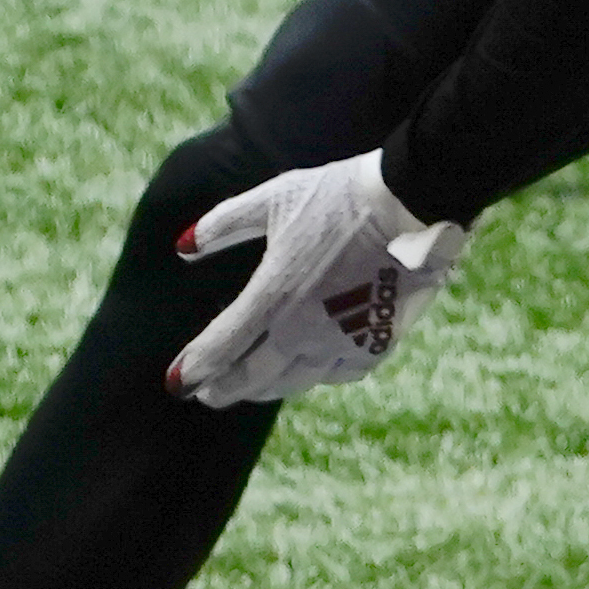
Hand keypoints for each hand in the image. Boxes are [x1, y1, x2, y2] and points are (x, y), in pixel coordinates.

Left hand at [167, 151, 469, 408]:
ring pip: (295, 382)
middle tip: (208, 394)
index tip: (175, 384)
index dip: (193, 370)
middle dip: (225, 389)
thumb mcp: (273, 198)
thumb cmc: (340, 195)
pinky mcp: (378, 341)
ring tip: (255, 387)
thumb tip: (182, 248)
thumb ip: (222, 225)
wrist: (413, 203)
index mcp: (273, 295)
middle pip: (254, 377)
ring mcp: (343, 340)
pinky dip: (319, 375)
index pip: (221, 347)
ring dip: (268, 388)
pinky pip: (340, 373)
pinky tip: (314, 369)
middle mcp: (304, 328)